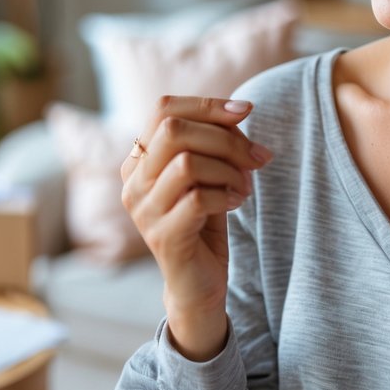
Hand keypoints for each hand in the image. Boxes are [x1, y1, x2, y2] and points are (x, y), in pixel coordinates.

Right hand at [121, 95, 272, 360]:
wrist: (198, 284)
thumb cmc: (205, 221)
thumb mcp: (210, 173)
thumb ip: (215, 142)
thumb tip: (240, 110)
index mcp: (139, 158)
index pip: (163, 109)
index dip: (207, 104)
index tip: (247, 110)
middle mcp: (132, 181)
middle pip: (173, 130)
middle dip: (225, 138)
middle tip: (256, 158)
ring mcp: (143, 210)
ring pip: (186, 163)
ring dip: (228, 170)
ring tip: (245, 187)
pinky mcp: (162, 236)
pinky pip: (198, 198)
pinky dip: (226, 195)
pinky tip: (236, 203)